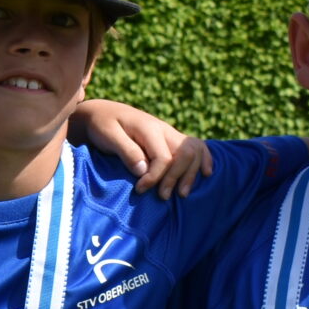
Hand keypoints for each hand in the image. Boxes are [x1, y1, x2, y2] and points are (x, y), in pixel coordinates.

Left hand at [70, 99, 211, 198]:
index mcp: (149, 128)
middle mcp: (164, 129)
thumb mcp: (108, 135)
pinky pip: (196, 147)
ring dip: (191, 173)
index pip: (163, 157)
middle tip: (162, 197)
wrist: (103, 112)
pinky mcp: (171, 139)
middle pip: (184, 154)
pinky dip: (204, 159)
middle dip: (176, 178)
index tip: (140, 190)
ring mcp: (170, 133)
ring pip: (193, 152)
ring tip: (182, 194)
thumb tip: (143, 170)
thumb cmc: (102, 125)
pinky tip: (206, 173)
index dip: (155, 177)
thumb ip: (126, 151)